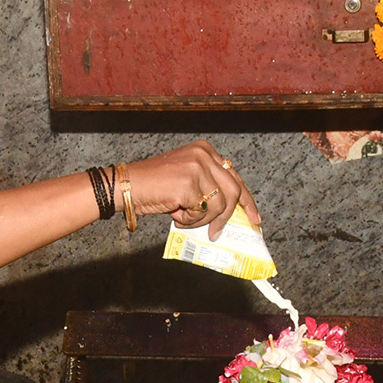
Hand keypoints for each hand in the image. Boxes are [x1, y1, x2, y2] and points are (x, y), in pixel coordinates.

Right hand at [127, 140, 259, 240]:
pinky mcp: (190, 183)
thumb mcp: (186, 180)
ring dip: (202, 219)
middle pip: (233, 190)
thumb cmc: (154, 186)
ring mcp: (197, 167)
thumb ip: (208, 188)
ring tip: (183, 218)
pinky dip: (190, 220)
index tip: (254, 217)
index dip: (246, 200)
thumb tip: (227, 212)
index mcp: (205, 150)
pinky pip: (203, 212)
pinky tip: (175, 214)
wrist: (128, 185)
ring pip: (219, 205)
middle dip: (229, 215)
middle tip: (218, 232)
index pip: (234, 176)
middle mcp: (204, 154)